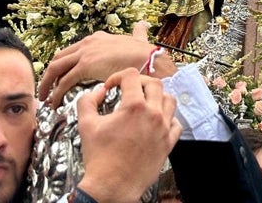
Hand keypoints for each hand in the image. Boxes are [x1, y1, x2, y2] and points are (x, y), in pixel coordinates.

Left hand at [39, 21, 175, 105]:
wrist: (149, 59)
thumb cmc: (146, 54)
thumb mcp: (138, 39)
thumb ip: (137, 33)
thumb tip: (142, 25)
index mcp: (97, 38)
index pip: (72, 51)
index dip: (62, 64)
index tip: (59, 77)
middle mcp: (88, 43)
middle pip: (59, 58)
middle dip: (50, 74)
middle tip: (47, 88)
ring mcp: (85, 53)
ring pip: (56, 69)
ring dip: (47, 84)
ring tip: (45, 98)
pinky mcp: (85, 66)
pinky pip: (64, 81)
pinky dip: (56, 93)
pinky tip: (55, 103)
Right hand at [75, 69, 181, 202]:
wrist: (112, 186)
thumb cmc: (100, 159)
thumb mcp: (86, 125)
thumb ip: (88, 101)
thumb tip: (97, 92)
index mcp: (134, 107)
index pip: (132, 76)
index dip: (118, 77)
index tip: (112, 85)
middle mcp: (153, 115)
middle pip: (155, 84)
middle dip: (140, 82)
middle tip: (130, 89)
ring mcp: (163, 129)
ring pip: (169, 100)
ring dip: (158, 97)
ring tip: (146, 102)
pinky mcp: (168, 143)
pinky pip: (176, 124)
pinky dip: (169, 118)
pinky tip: (158, 121)